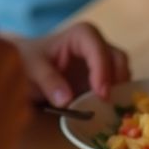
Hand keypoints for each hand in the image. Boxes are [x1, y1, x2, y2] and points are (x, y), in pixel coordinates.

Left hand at [15, 22, 129, 105]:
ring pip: (121, 73)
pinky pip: (117, 86)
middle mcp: (96, 46)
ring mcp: (101, 63)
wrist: (27, 67)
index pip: (98, 48)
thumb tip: (66, 100)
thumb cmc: (29, 60)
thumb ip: (48, 80)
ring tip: (110, 110)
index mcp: (80, 35)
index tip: (101, 93)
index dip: (102, 70)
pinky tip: (109, 113)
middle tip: (108, 104)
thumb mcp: (31, 68)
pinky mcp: (102, 79)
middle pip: (117, 58)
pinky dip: (117, 98)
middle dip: (117, 80)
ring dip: (119, 91)